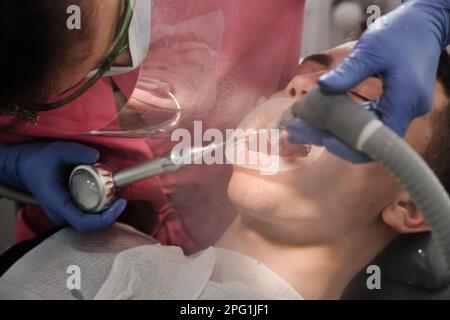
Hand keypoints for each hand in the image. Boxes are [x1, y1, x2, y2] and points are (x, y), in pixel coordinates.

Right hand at [0, 141, 126, 230]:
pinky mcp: (71, 210)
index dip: (106, 218)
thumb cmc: (40, 160)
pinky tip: (109, 193)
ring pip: (92, 220)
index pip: (84, 223)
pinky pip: (89, 214)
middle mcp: (62, 215)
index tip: (121, 203)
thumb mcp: (58, 150)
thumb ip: (77, 152)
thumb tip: (97, 156)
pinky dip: (102, 206)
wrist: (27, 166)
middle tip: (122, 196)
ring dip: (108, 210)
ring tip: (117, 193)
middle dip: (111, 212)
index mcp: (58, 205)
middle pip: (92, 224)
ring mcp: (66, 215)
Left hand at [287, 0, 449, 162]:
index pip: (378, 139)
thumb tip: (322, 88)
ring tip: (305, 126)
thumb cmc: (401, 33)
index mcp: (405, 99)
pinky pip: (371, 122)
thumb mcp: (371, 49)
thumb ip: (348, 72)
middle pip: (369, 139)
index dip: (350, 145)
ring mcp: (404, 110)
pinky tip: (325, 117)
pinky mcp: (397, 106)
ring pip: (368, 132)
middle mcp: (408, 110)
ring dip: (338, 131)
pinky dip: (348, 122)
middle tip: (300, 131)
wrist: (424, 25)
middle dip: (334, 139)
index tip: (324, 139)